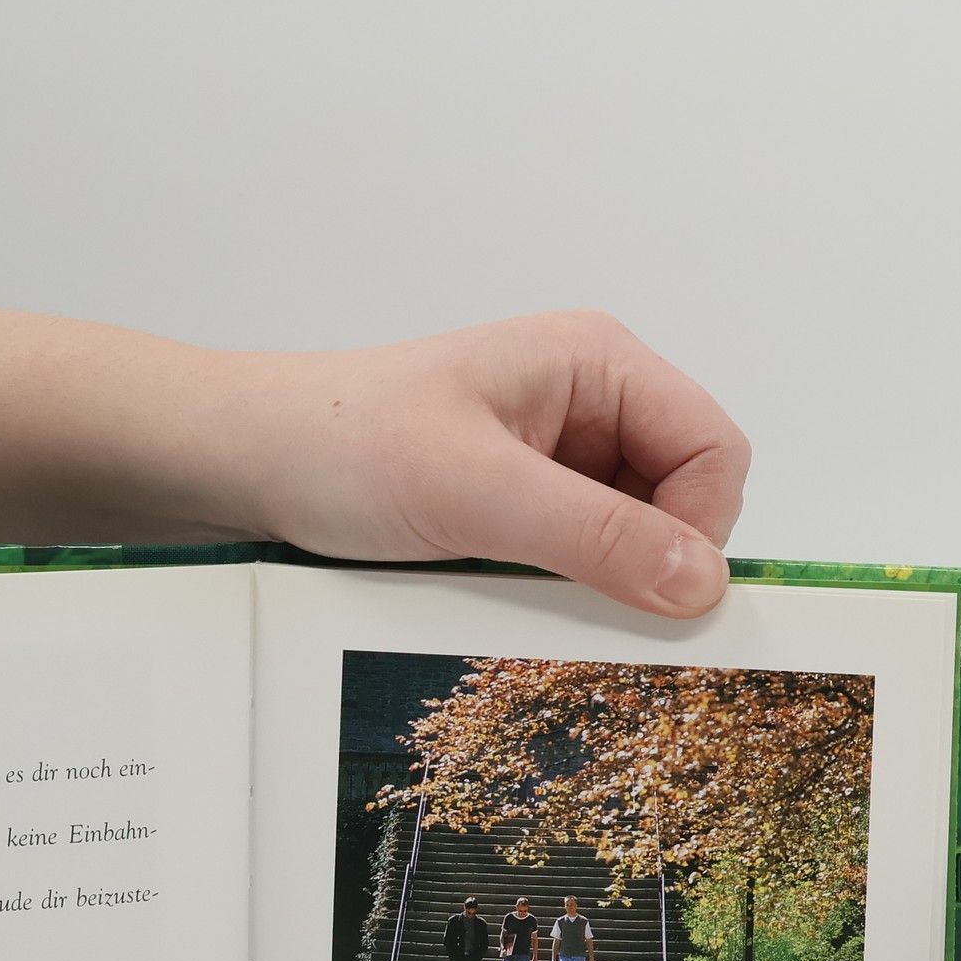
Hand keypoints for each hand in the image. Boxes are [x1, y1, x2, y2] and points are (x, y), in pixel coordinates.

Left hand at [235, 311, 749, 616]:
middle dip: (646, 559)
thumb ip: (594, 534)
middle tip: (571, 596)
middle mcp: (588, 404)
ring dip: (596, 578)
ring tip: (518, 586)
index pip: (714, 450)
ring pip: (631, 539)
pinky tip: (502, 592)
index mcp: (596, 363)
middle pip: (683, 499)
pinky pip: (576, 559)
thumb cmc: (341, 446)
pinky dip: (557, 588)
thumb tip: (702, 584)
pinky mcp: (519, 506)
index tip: (649, 590)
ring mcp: (554, 458)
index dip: (699, 526)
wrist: (246, 463)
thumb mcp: (474, 491)